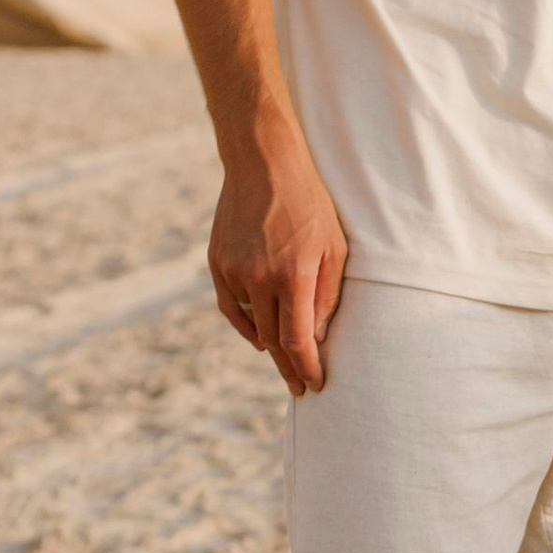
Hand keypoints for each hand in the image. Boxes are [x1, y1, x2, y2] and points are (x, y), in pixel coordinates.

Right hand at [209, 148, 347, 395]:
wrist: (263, 164)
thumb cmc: (310, 204)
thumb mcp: (334, 247)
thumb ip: (326, 295)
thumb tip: (317, 337)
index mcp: (293, 275)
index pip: (297, 339)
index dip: (307, 367)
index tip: (316, 385)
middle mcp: (259, 278)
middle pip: (274, 340)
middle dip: (290, 367)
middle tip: (301, 387)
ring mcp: (234, 271)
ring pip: (253, 324)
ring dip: (270, 347)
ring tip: (287, 364)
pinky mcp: (218, 263)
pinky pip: (231, 307)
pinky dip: (246, 327)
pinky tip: (260, 340)